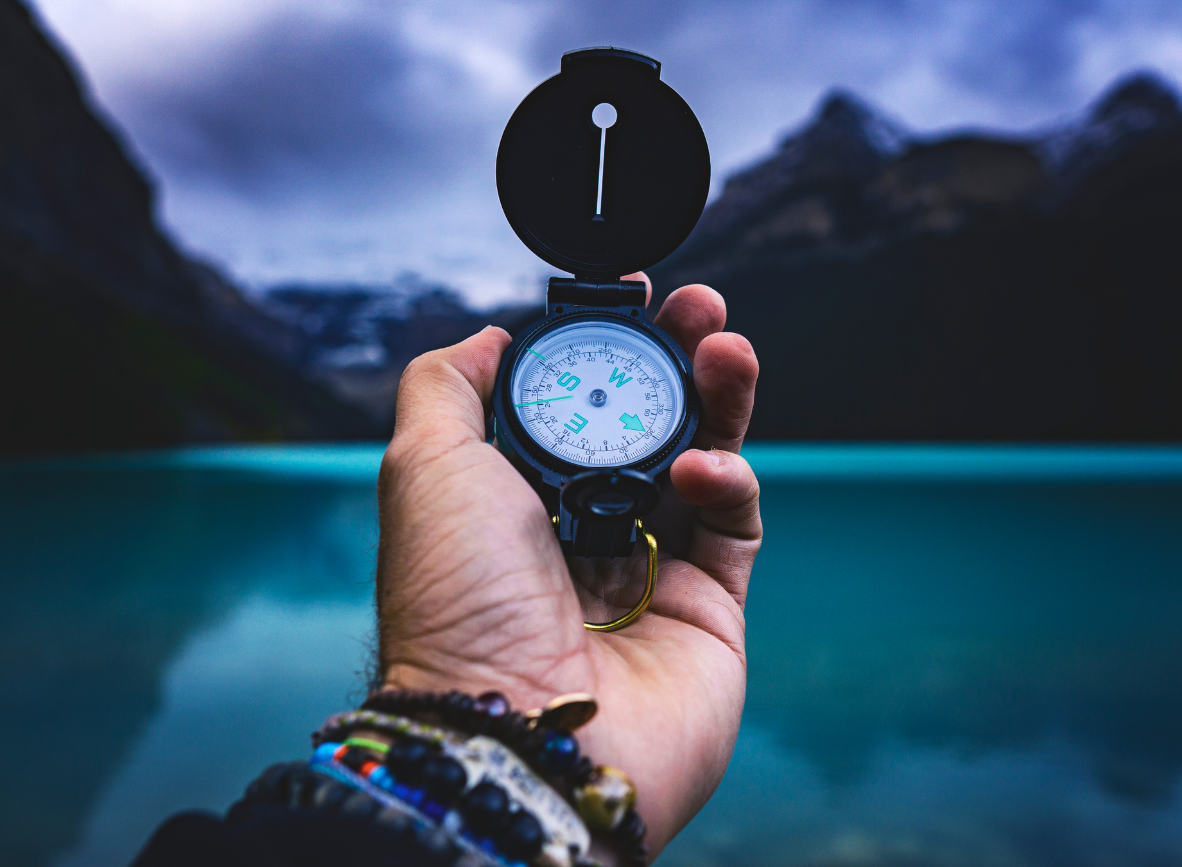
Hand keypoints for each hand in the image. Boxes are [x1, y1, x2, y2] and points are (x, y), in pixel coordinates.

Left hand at [374, 273, 760, 859]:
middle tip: (701, 307)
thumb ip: (448, 387)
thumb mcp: (424, 468)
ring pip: (704, 461)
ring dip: (721, 399)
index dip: (609, 348)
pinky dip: (726, 480)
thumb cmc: (457, 606)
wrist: (513, 730)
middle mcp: (584, 528)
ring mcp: (650, 568)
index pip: (579, 403)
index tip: (633, 298)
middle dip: (679, 358)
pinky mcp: (708, 606)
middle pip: (651, 424)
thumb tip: (487, 339)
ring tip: (728, 348)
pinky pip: (734, 523)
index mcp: (518, 497)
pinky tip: (700, 471)